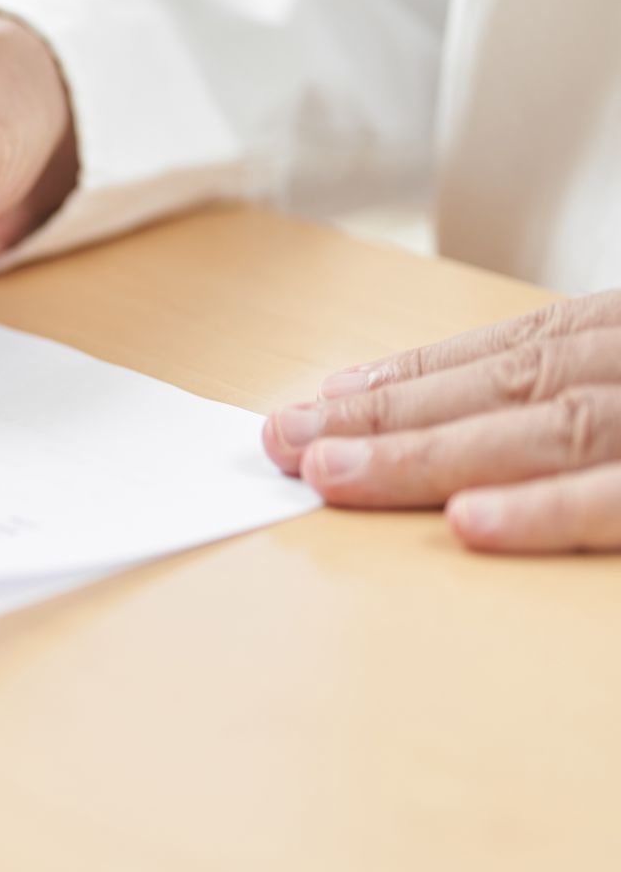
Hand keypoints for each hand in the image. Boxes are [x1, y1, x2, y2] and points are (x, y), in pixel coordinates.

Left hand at [263, 291, 620, 551]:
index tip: (326, 397)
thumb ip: (585, 384)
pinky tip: (466, 522)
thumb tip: (457, 413)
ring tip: (332, 474)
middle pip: (510, 386)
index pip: (517, 349)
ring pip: (550, 429)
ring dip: (432, 454)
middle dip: (390, 415)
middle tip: (287, 441)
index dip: (417, 375)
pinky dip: (545, 508)